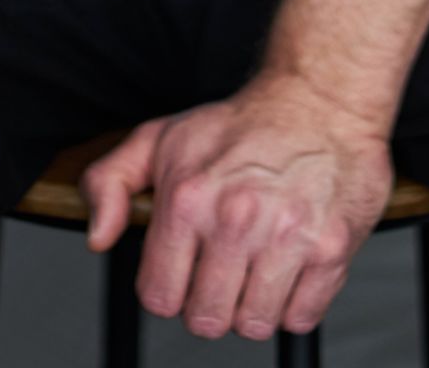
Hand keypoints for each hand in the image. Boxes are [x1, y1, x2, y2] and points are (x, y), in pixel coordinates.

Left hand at [77, 70, 394, 342]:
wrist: (319, 102)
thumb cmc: (241, 127)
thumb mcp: (161, 139)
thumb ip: (110, 181)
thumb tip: (98, 236)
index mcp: (188, 197)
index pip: (159, 297)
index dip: (169, 290)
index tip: (184, 270)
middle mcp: (235, 219)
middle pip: (206, 320)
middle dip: (210, 302)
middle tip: (224, 267)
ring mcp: (285, 236)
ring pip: (253, 325)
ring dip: (253, 306)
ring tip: (258, 264)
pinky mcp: (330, 249)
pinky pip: (300, 319)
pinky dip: (294, 303)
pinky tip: (289, 264)